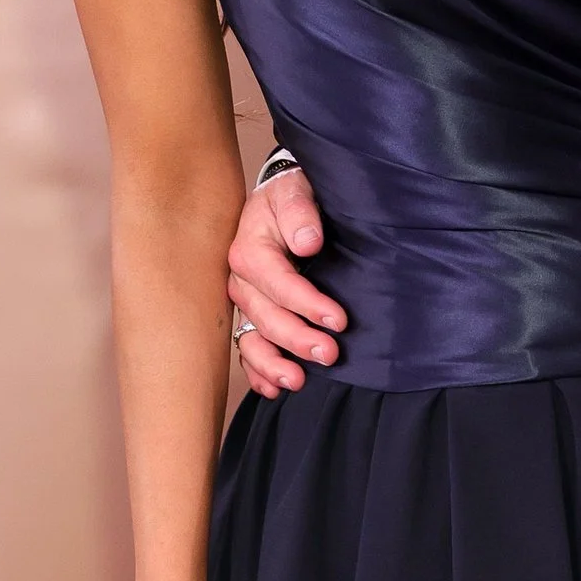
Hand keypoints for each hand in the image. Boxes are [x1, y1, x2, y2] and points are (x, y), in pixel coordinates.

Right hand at [229, 167, 346, 391]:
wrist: (284, 200)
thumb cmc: (293, 196)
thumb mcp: (295, 191)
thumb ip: (300, 212)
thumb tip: (307, 242)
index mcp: (250, 248)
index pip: (276, 281)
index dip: (306, 304)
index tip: (339, 320)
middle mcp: (242, 280)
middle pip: (265, 316)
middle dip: (296, 339)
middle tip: (330, 355)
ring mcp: (245, 303)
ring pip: (252, 338)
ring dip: (272, 363)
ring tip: (296, 382)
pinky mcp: (251, 316)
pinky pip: (248, 349)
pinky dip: (258, 372)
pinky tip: (272, 390)